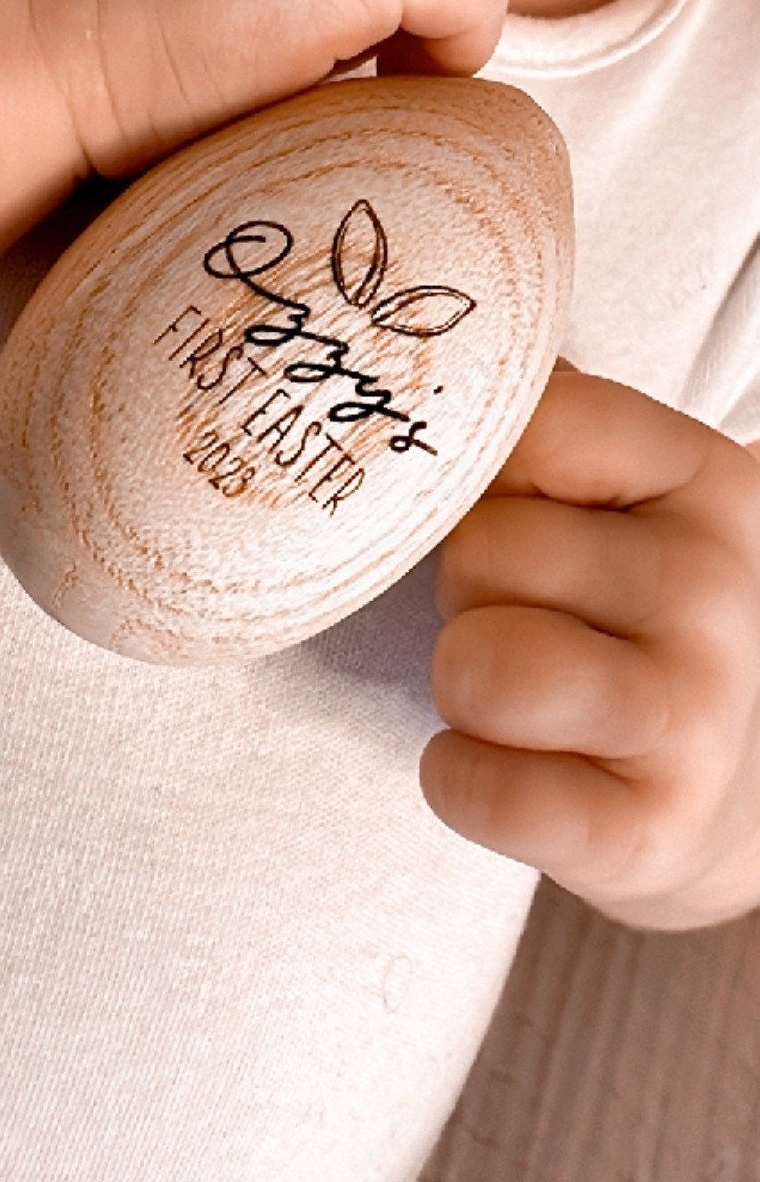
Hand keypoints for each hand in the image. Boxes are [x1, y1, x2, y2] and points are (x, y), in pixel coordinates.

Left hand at [421, 362, 759, 930]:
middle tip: (524, 621)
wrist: (735, 793)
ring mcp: (694, 716)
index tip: (522, 515)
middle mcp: (716, 590)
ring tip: (515, 693)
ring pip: (478, 666)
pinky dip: (459, 779)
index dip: (481, 477)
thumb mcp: (627, 504)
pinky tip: (510, 769)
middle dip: (467, 591)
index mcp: (709, 481)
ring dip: (462, 683)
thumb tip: (450, 349)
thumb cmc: (636, 621)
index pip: (528, 424)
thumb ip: (546, 429)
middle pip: (481, 552)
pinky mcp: (647, 833)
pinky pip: (474, 784)